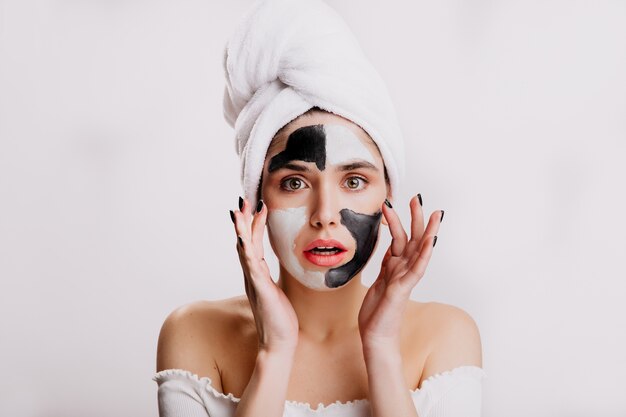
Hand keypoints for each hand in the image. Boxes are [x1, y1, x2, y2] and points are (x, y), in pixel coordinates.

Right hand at [231, 197, 298, 352]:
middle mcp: (251, 275)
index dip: (252, 225)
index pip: (253, 244)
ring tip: (239, 210)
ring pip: (244, 249)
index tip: (255, 206)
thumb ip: (271, 279)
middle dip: (243, 220)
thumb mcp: (276, 292)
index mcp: (257, 274)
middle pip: (244, 241)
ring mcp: (253, 281)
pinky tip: (243, 237)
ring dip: (241, 229)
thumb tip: (273, 270)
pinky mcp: (260, 288)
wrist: (278, 343)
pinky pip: (251, 265)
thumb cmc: (280, 319)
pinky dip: (246, 250)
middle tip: (242, 199)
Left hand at [358, 195, 441, 350]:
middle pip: (413, 239)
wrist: (375, 337)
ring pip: (419, 251)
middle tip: (418, 198)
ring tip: (436, 215)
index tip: (397, 202)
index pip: (401, 239)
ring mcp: (405, 279)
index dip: (400, 221)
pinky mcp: (403, 290)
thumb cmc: (377, 312)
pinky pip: (416, 270)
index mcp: (396, 267)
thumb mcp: (379, 281)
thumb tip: (391, 248)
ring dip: (427, 232)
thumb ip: (387, 265)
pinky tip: (429, 242)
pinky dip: (424, 255)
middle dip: (416, 218)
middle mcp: (404, 271)